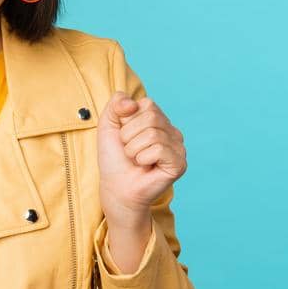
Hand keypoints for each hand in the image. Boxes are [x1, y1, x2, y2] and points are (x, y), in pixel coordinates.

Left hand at [98, 91, 187, 225]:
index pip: (147, 104)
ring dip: (133, 149)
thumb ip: (116, 104)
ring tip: (135, 159)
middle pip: (151, 117)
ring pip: (152, 134)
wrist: (115, 186)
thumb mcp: (108, 124)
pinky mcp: (180, 164)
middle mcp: (172, 131)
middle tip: (129, 150)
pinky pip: (159, 149)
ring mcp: (179, 148)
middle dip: (129, 135)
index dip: (127, 119)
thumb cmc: (113, 157)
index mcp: (158, 120)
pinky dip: (143, 158)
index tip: (124, 135)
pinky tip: (145, 166)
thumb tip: (133, 102)